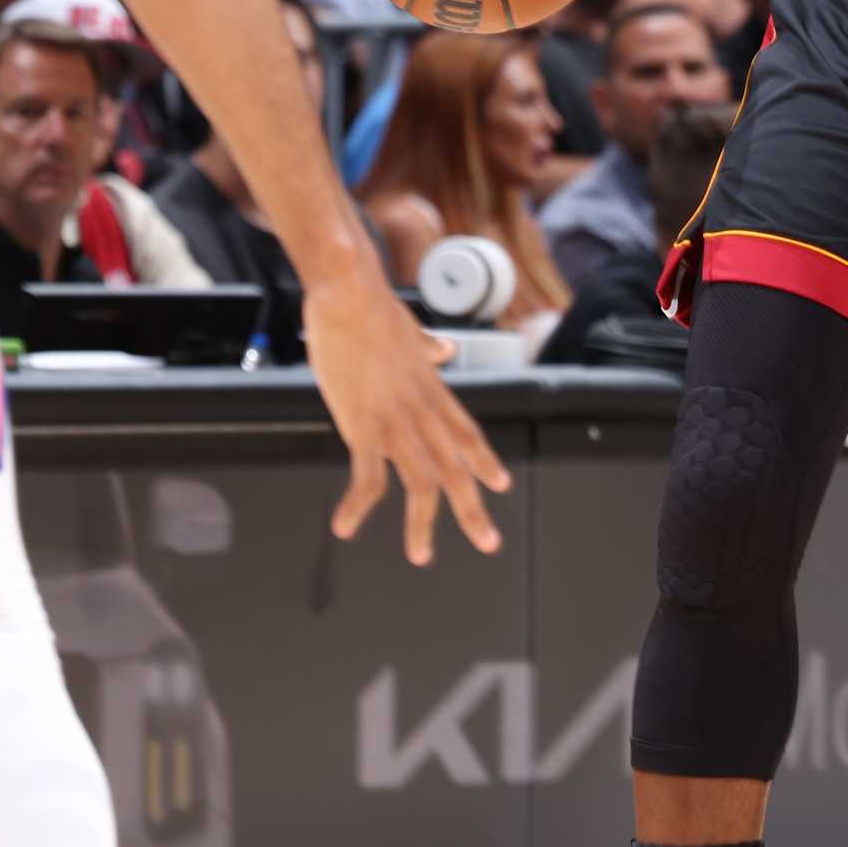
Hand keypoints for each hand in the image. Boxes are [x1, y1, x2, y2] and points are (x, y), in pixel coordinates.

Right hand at [302, 258, 510, 566]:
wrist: (349, 291)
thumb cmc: (370, 307)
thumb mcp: (409, 330)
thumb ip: (427, 346)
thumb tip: (443, 349)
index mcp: (433, 389)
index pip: (469, 433)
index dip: (485, 462)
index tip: (501, 485)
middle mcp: (423, 410)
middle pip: (456, 469)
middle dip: (473, 510)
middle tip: (489, 542)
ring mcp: (396, 421)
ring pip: (422, 483)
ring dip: (423, 524)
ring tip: (421, 555)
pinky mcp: (363, 424)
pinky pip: (366, 478)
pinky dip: (359, 507)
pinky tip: (346, 527)